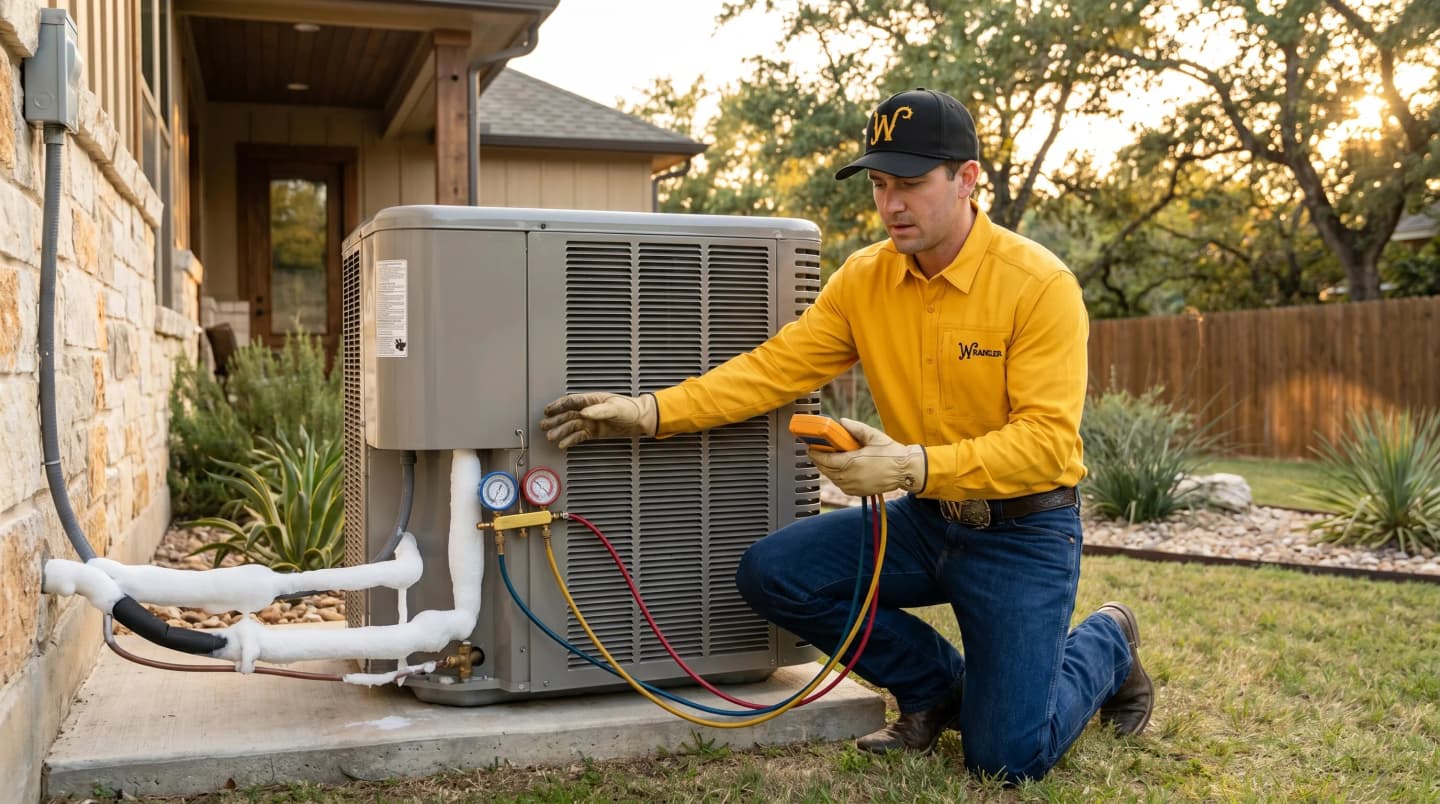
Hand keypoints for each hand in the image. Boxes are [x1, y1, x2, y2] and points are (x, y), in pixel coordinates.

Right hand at [540, 392, 657, 448]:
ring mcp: (590, 421)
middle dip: (555, 420)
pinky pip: (578, 436)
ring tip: (550, 436)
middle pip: (567, 414)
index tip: (548, 410)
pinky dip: (570, 440)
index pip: (571, 401)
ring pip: (571, 426)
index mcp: (592, 400)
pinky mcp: (593, 432)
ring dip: (560, 431)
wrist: (639, 420)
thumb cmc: (630, 409)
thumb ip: (600, 410)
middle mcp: (589, 410)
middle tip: (543, 425)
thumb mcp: (615, 408)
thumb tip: (585, 412)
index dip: (559, 405)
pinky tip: (562, 443)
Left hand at [809, 418, 926, 496]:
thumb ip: (855, 428)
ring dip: (828, 470)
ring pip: (833, 479)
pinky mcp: (859, 492)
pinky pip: (842, 485)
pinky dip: (837, 478)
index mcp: (852, 462)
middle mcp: (850, 477)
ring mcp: (854, 486)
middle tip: (816, 452)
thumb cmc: (891, 452)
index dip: (815, 454)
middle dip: (819, 462)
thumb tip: (841, 422)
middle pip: (826, 470)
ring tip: (827, 460)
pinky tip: (839, 470)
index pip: (825, 460)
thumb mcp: (873, 436)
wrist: (905, 470)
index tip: (810, 448)